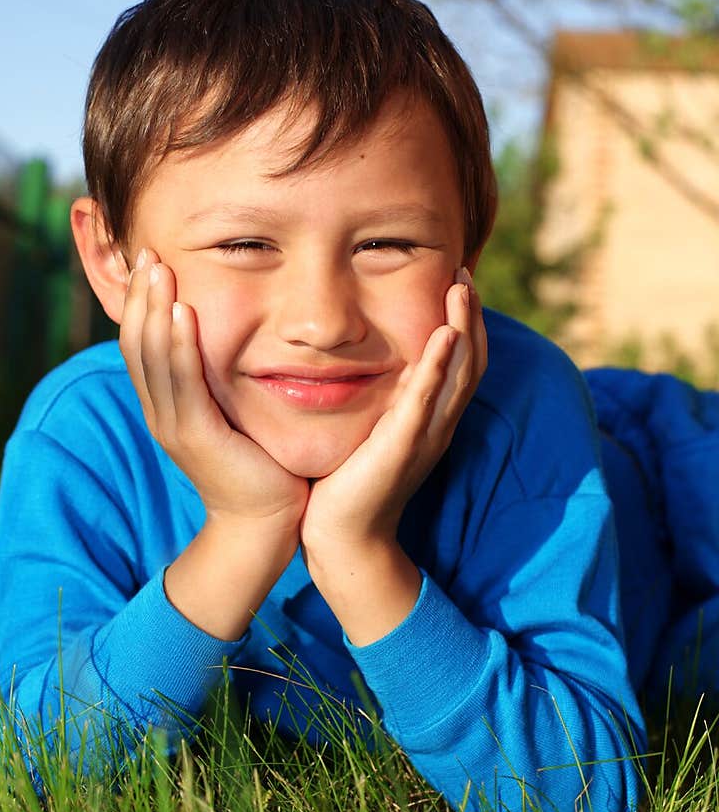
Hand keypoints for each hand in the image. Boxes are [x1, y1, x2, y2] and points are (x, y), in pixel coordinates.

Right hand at [119, 248, 309, 538]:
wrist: (265, 523)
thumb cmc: (258, 463)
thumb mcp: (230, 411)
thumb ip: (219, 378)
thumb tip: (228, 336)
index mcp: (164, 404)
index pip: (140, 343)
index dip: (140, 301)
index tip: (149, 260)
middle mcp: (159, 412)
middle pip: (136, 343)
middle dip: (141, 295)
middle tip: (145, 251)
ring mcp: (173, 425)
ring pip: (153, 357)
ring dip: (155, 309)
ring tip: (158, 269)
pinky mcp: (196, 436)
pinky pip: (183, 383)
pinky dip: (181, 346)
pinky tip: (183, 312)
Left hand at [301, 269, 487, 557]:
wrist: (341, 538)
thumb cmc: (348, 482)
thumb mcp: (372, 429)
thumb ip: (383, 399)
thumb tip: (373, 358)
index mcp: (431, 420)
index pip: (462, 363)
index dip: (466, 322)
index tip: (457, 281)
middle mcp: (437, 426)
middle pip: (470, 362)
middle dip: (471, 315)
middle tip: (465, 273)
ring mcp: (423, 437)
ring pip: (459, 376)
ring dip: (464, 330)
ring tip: (462, 290)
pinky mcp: (401, 448)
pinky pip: (426, 402)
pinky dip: (439, 368)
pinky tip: (444, 337)